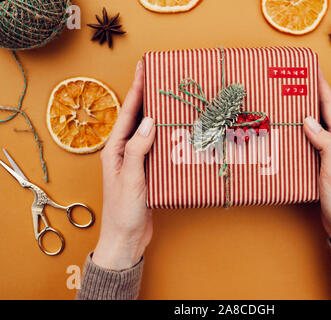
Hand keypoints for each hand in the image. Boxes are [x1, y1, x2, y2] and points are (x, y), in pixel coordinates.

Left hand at [93, 61, 155, 269]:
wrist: (126, 238)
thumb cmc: (123, 211)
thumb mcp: (131, 178)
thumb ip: (138, 149)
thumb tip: (150, 121)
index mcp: (114, 150)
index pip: (127, 114)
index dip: (136, 90)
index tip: (144, 70)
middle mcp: (124, 152)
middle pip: (137, 119)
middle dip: (148, 97)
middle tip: (160, 78)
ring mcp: (136, 162)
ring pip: (149, 133)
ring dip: (158, 116)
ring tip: (171, 99)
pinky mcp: (147, 172)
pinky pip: (157, 148)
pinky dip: (166, 137)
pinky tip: (176, 132)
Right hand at [303, 68, 330, 252]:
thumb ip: (325, 143)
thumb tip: (308, 119)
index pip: (330, 107)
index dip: (321, 86)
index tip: (310, 69)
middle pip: (321, 113)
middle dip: (308, 95)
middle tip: (291, 83)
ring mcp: (328, 155)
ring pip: (313, 128)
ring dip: (300, 114)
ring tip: (283, 103)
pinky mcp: (319, 166)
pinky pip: (307, 143)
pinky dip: (297, 134)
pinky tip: (286, 134)